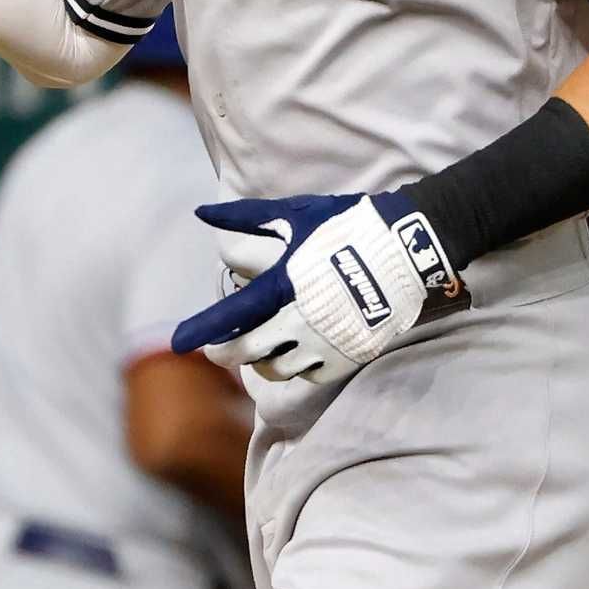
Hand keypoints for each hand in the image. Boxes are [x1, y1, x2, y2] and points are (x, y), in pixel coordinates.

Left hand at [169, 191, 467, 386]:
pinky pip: (308, 375)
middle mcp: (299, 319)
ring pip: (274, 369)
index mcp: (283, 284)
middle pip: (245, 352)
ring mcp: (324, 342)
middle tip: (217, 348)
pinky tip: (292, 351)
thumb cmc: (347, 226)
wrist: (408, 248)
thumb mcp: (295, 214)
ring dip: (258, 360)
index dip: (201, 330)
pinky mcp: (347, 356)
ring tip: (258, 346)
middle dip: (224, 352)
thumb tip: (202, 213)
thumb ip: (246, 218)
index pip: (230, 316)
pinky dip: (294, 366)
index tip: (179, 342)